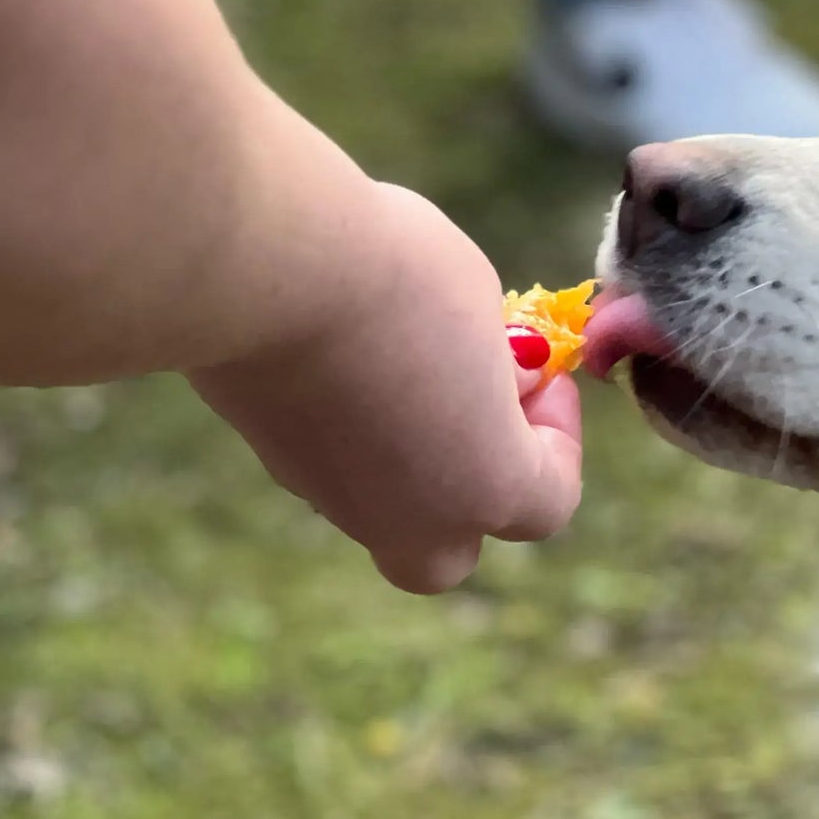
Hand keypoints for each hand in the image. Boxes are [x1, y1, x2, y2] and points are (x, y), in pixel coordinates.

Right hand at [188, 184, 582, 592]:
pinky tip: (341, 349)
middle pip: (448, 553)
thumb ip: (498, 362)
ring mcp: (328, 496)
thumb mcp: (479, 301)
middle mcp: (406, 519)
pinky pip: (328, 459)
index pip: (549, 502)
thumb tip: (497, 380)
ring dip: (406, 450)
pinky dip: (347, 421)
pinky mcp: (268, 457)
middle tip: (472, 409)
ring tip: (402, 359)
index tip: (544, 375)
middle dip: (469, 492)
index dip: (560, 437)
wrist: (258, 265)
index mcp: (483, 487)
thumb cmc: (395, 274)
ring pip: (381, 503)